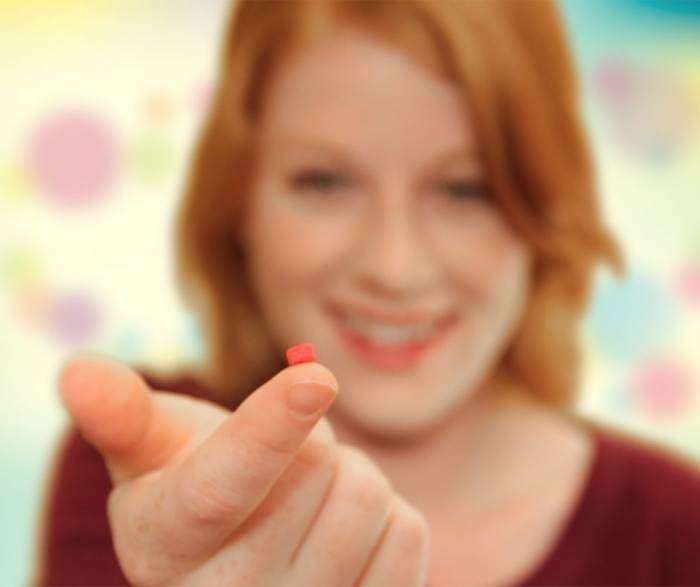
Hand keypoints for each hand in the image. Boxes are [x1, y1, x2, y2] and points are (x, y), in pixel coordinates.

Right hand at [58, 353, 430, 586]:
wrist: (238, 560)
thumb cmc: (192, 484)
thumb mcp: (150, 450)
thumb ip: (123, 413)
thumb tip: (77, 372)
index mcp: (166, 546)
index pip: (223, 488)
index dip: (269, 429)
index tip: (316, 378)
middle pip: (323, 471)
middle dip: (311, 442)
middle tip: (282, 464)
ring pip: (369, 498)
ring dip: (349, 477)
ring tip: (308, 499)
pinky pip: (406, 534)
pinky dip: (383, 516)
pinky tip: (340, 534)